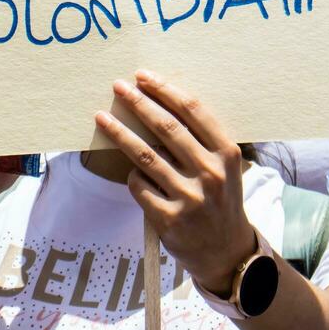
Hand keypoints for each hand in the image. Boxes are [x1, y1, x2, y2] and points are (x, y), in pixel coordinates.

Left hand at [96, 71, 256, 295]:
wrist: (227, 253)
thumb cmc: (221, 199)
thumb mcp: (225, 167)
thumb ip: (202, 141)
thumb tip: (160, 102)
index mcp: (226, 154)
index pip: (193, 111)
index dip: (165, 90)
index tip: (143, 76)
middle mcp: (210, 173)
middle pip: (166, 128)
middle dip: (139, 103)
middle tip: (118, 86)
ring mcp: (189, 198)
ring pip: (145, 155)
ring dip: (120, 133)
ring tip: (101, 117)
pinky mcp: (169, 220)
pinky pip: (139, 186)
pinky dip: (132, 176)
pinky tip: (133, 173)